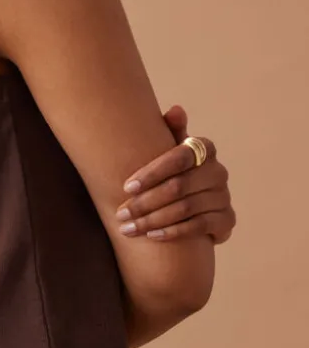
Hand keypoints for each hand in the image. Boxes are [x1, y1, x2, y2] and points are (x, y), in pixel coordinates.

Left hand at [116, 105, 235, 243]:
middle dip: (145, 202)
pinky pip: (199, 226)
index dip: (152, 173)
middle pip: (179, 187)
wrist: (196, 206)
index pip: (179, 157)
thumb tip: (175, 110)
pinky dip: (173, 232)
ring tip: (129, 228)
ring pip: (186, 208)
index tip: (126, 187)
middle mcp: (218, 171)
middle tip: (121, 214)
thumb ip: (170, 131)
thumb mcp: (169, 151)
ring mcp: (224, 196)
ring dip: (154, 220)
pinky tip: (152, 237)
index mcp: (204, 149)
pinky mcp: (226, 219)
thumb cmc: (174, 172)